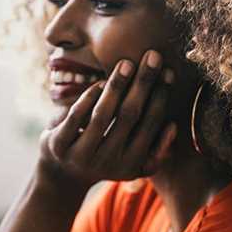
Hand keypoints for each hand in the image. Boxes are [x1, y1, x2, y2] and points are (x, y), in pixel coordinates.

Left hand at [36, 49, 177, 195]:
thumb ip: (154, 152)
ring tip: (126, 64)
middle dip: (143, 84)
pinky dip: (89, 97)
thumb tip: (172, 127)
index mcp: (130, 166)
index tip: (168, 72)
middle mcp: (107, 163)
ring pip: (102, 115)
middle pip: (129, 116)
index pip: (150, 125)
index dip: (160, 97)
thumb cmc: (105, 158)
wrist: (63, 175)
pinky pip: (76, 116)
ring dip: (117, 86)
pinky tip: (100, 83)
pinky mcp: (58, 146)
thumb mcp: (131, 165)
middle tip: (153, 57)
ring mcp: (81, 155)